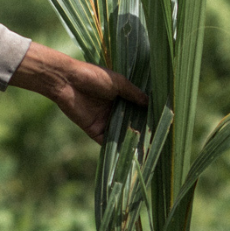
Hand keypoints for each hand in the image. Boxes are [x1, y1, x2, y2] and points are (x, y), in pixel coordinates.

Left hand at [10, 41, 147, 141]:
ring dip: (132, 142)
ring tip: (149, 150)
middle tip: (158, 140)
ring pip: (121, 135)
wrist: (67, 81)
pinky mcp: (95, 131)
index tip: (161, 123)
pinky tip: (131, 154)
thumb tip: (151, 103)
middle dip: (142, 132)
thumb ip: (134, 94)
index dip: (147, 116)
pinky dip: (118, 149)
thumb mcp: (118, 83)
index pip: (137, 109)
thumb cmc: (93, 76)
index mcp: (120, 97)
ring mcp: (105, 122)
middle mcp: (114, 111)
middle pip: (130, 124)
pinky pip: (108, 143)